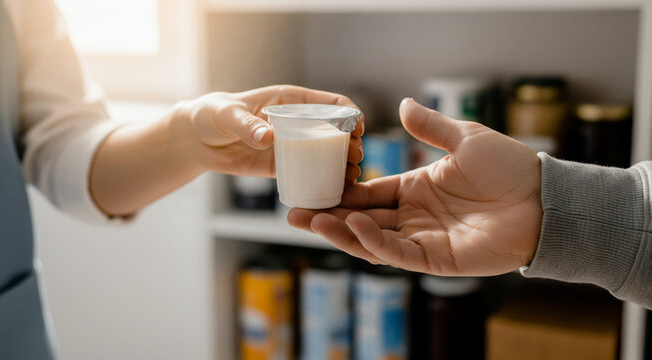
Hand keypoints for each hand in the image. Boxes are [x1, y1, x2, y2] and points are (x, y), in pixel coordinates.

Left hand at [171, 85, 363, 179]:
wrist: (197, 140)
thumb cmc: (212, 115)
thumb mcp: (227, 115)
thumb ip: (246, 125)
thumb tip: (267, 138)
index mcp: (291, 100)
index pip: (331, 102)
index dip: (350, 113)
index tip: (357, 128)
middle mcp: (298, 122)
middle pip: (336, 130)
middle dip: (352, 143)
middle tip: (355, 158)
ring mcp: (292, 146)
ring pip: (328, 154)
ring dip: (343, 164)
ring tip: (351, 177)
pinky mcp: (282, 166)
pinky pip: (309, 174)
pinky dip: (325, 181)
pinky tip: (335, 191)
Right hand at [288, 98, 541, 275]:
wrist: (543, 198)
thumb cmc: (509, 167)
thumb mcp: (465, 138)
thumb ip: (430, 127)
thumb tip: (402, 105)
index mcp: (416, 190)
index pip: (369, 194)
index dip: (340, 193)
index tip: (312, 189)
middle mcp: (414, 217)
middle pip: (362, 220)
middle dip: (328, 218)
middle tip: (294, 211)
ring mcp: (423, 240)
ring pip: (372, 240)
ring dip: (341, 231)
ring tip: (311, 219)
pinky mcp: (436, 261)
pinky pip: (397, 253)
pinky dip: (373, 241)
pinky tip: (353, 224)